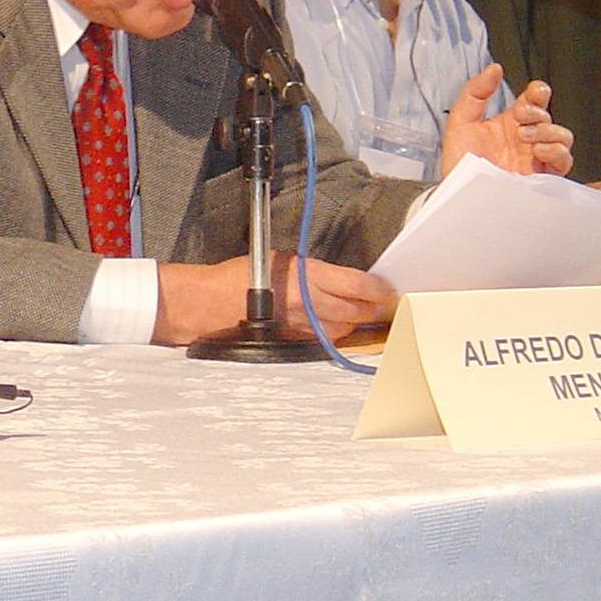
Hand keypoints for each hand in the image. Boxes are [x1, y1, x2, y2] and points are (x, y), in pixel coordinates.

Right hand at [155, 253, 398, 345]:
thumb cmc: (241, 274)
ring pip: (343, 330)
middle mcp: (309, 303)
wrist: (212, 303)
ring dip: (353, 322)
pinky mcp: (293, 341)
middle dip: (371, 308)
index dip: (379, 289)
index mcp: (309, 277)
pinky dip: (331, 333)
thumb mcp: (282, 259)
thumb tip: (339, 278)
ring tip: (356, 314)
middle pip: (357, 311)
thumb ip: (314, 270)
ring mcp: (303, 326)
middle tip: (379, 303)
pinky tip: (330, 326)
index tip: (388, 290)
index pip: (358, 285)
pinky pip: (322, 340)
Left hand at [438, 65, 575, 177]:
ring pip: (562, 136)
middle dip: (536, 112)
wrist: (457, 194)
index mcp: (510, 123)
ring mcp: (535, 158)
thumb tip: (494, 69)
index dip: (539, 92)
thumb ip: (475, 92)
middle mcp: (526, 139)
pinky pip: (564, 161)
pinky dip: (555, 151)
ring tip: (524, 137)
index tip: (532, 93)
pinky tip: (537, 151)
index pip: (535, 100)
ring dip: (546, 130)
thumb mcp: (460, 121)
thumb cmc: (458, 163)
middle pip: (549, 115)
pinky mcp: (541, 178)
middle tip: (519, 118)